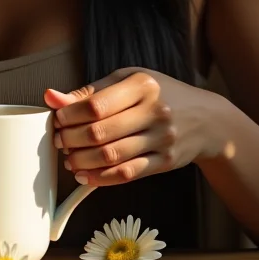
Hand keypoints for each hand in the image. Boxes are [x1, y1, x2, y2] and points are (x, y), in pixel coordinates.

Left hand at [44, 68, 222, 186]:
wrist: (206, 119)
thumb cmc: (159, 94)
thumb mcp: (129, 81)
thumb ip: (90, 91)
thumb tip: (52, 98)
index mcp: (142, 85)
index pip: (96, 105)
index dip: (70, 115)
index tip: (58, 119)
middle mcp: (155, 111)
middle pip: (100, 132)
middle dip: (72, 140)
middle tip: (60, 141)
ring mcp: (163, 139)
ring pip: (111, 156)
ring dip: (82, 161)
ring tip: (70, 159)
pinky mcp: (166, 162)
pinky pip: (128, 174)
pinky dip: (101, 178)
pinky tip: (86, 175)